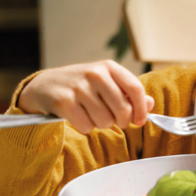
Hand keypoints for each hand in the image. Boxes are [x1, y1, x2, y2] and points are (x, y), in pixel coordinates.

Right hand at [18, 60, 154, 133]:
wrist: (45, 85)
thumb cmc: (81, 85)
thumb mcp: (106, 83)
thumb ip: (128, 93)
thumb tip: (150, 104)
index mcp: (109, 67)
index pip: (135, 89)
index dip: (142, 109)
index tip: (140, 121)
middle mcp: (95, 74)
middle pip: (123, 110)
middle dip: (121, 121)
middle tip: (113, 120)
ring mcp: (79, 87)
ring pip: (105, 121)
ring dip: (100, 124)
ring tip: (91, 114)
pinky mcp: (64, 102)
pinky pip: (87, 127)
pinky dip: (85, 127)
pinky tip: (78, 116)